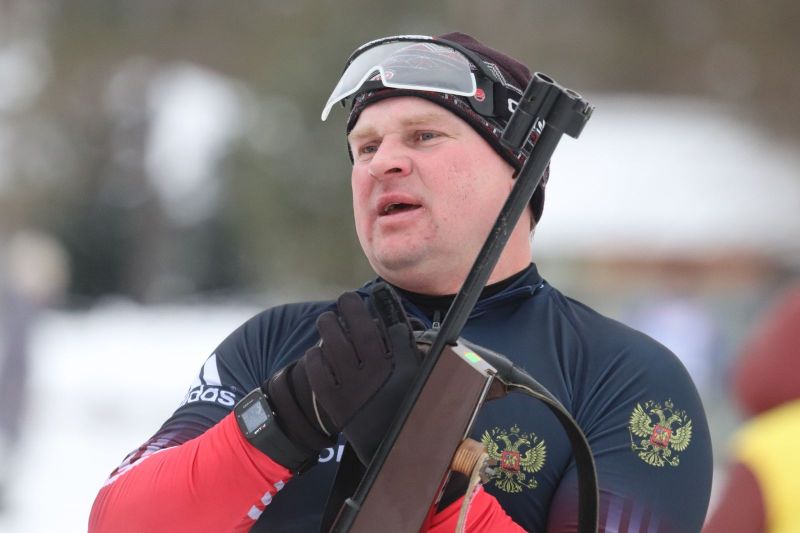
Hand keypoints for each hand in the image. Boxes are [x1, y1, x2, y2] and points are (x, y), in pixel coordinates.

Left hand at [267, 282, 422, 465]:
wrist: (393, 451)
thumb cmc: (406, 407)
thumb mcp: (416, 377)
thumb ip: (409, 349)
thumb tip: (398, 324)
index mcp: (393, 366)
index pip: (380, 326)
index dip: (370, 307)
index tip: (366, 294)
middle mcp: (370, 374)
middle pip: (354, 331)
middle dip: (348, 309)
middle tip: (345, 300)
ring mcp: (350, 388)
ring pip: (333, 346)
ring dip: (328, 327)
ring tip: (327, 319)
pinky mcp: (333, 403)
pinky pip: (318, 372)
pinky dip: (315, 357)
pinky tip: (317, 350)